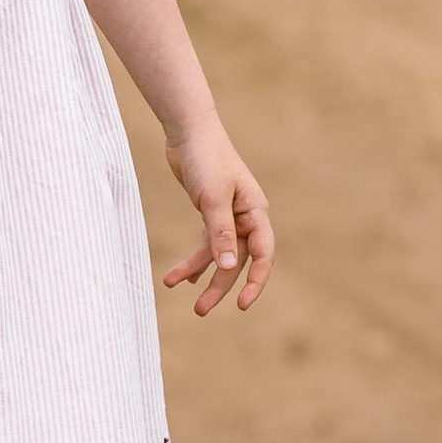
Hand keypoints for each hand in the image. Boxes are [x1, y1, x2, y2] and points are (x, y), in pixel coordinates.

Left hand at [161, 128, 272, 316]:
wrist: (189, 132)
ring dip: (201, 273)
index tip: (243, 305)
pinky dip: (194, 259)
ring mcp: (229, 216)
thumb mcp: (212, 198)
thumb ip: (221, 233)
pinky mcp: (211, 213)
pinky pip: (206, 244)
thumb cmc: (206, 159)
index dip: (256, 282)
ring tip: (177, 289)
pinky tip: (180, 277)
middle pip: (237, 261)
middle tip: (200, 310)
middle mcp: (246, 217)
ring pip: (219, 255)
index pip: (263, 255)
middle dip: (220, 286)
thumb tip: (230, 268)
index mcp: (256, 212)